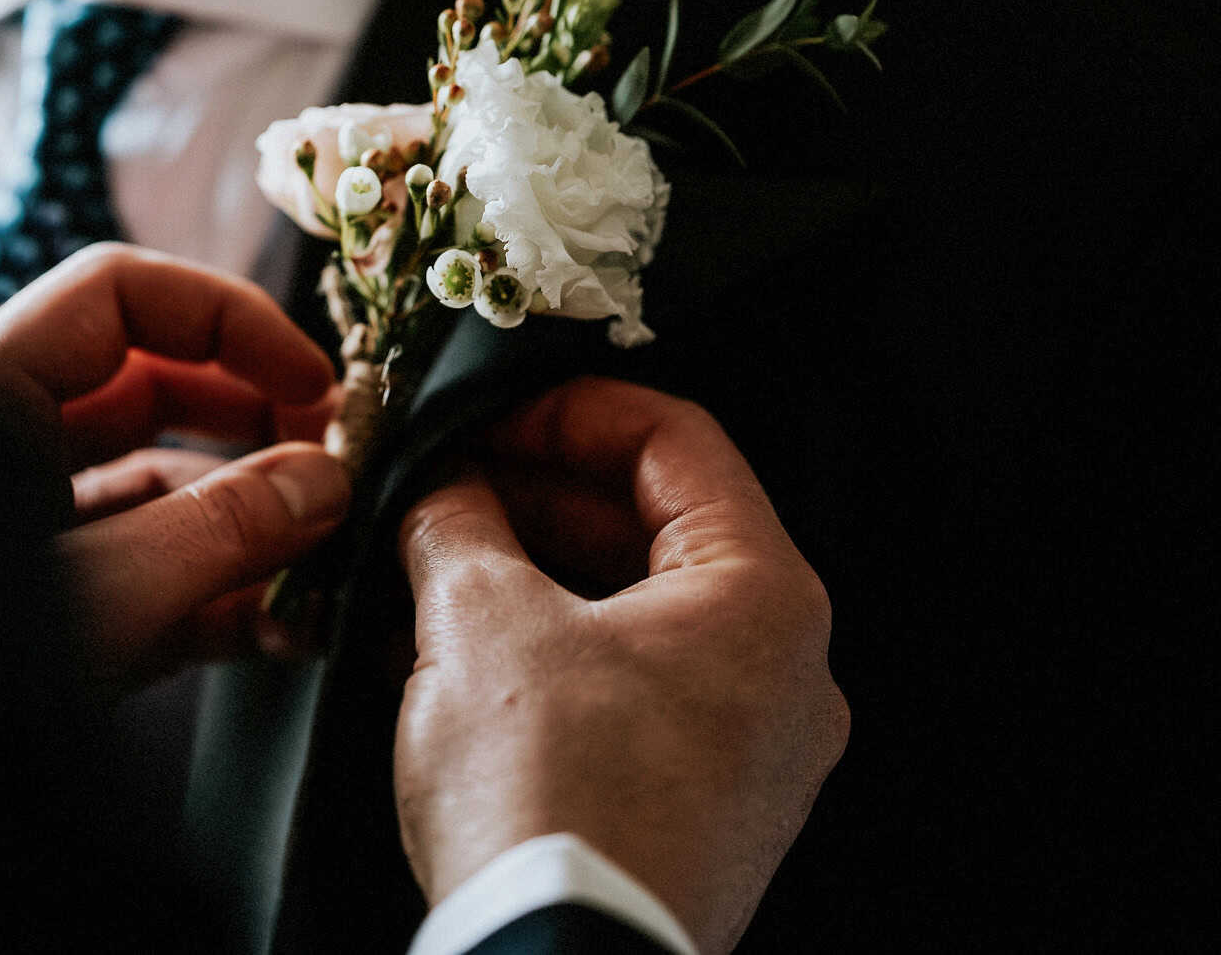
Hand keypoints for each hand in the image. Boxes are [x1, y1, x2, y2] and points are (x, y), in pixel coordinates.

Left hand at [0, 244, 350, 684]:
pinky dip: (227, 596)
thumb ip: (220, 532)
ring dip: (256, 523)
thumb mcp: (99, 592)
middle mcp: (16, 453)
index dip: (227, 318)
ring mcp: (43, 536)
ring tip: (332, 562)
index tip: (312, 379)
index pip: (123, 297)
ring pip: (168, 492)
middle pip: (160, 389)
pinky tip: (290, 627)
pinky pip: (158, 577)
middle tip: (338, 465)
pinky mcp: (67, 616)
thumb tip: (327, 483)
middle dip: (260, 424)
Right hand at [393, 378, 847, 952]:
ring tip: (435, 567)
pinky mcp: (705, 811)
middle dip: (539, 496)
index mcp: (764, 599)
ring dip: (535, 576)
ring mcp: (752, 751)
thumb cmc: (549, 799)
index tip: (491, 416)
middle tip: (451, 484)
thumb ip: (455, 518)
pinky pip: (633, 693)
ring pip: (639, 615)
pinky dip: (554, 656)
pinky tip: (456, 658)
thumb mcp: (478, 619)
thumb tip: (442, 483)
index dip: (571, 410)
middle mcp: (785, 672)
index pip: (679, 442)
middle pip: (661, 527)